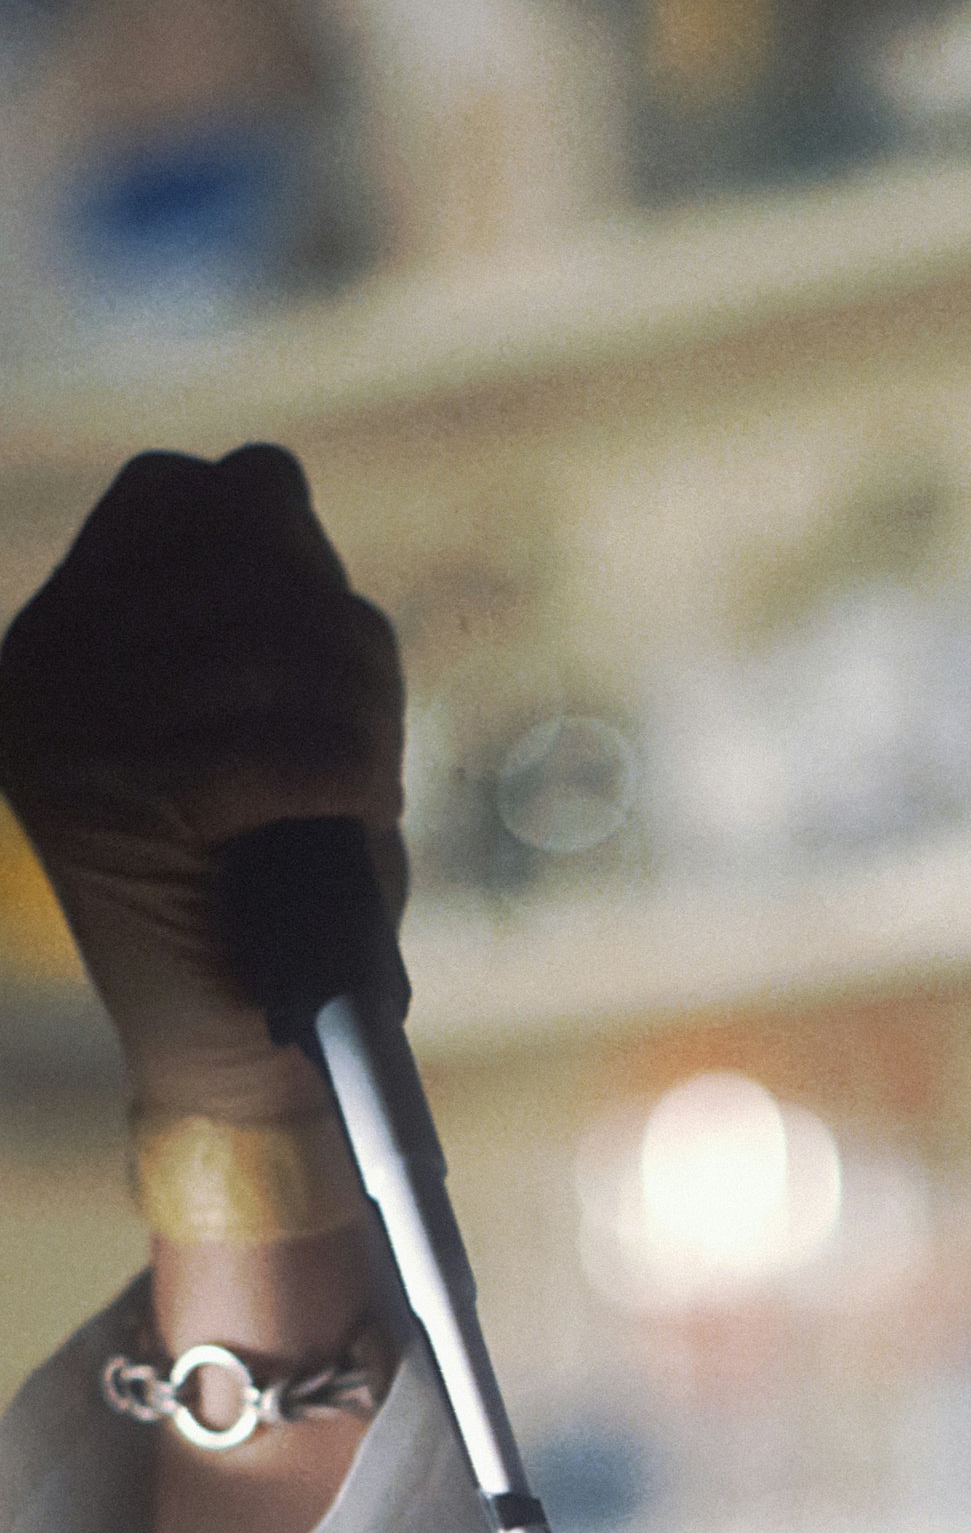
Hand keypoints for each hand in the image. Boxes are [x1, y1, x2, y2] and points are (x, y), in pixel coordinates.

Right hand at [0, 445, 405, 1124]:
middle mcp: (45, 668)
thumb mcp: (281, 712)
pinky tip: (353, 820)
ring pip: (272, 651)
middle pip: (246, 563)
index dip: (288, 549)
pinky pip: (274, 745)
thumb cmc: (283, 890)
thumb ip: (271, 595)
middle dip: (342, 645)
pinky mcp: (117, 807)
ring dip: (358, 719)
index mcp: (66, 633)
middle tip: (364, 742)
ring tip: (360, 793)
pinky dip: (347, 779)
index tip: (324, 655)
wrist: (241, 1057)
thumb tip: (271, 475)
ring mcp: (67, 735)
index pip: (181, 490)